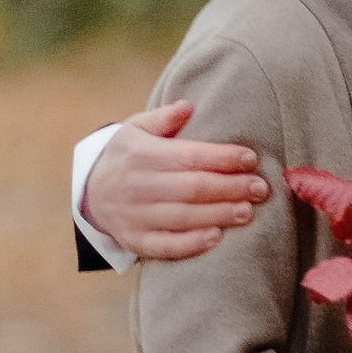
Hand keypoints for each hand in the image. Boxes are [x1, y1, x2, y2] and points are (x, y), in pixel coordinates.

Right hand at [82, 104, 267, 261]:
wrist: (90, 194)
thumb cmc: (126, 157)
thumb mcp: (134, 129)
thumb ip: (162, 119)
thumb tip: (187, 106)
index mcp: (142, 154)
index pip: (189, 156)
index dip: (223, 158)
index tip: (250, 159)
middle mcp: (138, 185)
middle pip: (193, 188)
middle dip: (231, 188)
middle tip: (260, 188)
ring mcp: (135, 216)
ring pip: (184, 217)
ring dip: (220, 214)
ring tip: (249, 211)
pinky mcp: (136, 240)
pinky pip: (166, 246)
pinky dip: (192, 243)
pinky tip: (217, 237)